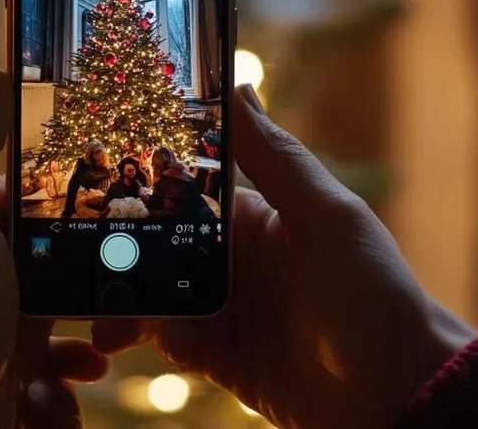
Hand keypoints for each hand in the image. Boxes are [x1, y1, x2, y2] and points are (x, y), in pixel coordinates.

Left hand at [0, 68, 107, 427]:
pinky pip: (39, 366)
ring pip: (38, 314)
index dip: (39, 196)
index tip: (89, 195)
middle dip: (70, 264)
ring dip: (79, 321)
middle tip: (114, 269)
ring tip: (108, 333)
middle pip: (22, 257)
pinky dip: (68, 366)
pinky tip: (86, 370)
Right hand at [93, 85, 473, 428]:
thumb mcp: (326, 216)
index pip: (186, 191)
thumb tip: (240, 84)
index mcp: (256, 216)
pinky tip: (151, 339)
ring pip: (153, 292)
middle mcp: (234, 260)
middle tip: (80, 257)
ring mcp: (224, 309)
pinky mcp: (218, 357)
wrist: (396, 394)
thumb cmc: (374, 295)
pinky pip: (167, 340)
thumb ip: (276, 157)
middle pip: (158, 245)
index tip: (98, 183)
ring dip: (124, 300)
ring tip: (103, 315)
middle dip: (119, 250)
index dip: (143, 187)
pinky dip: (150, 337)